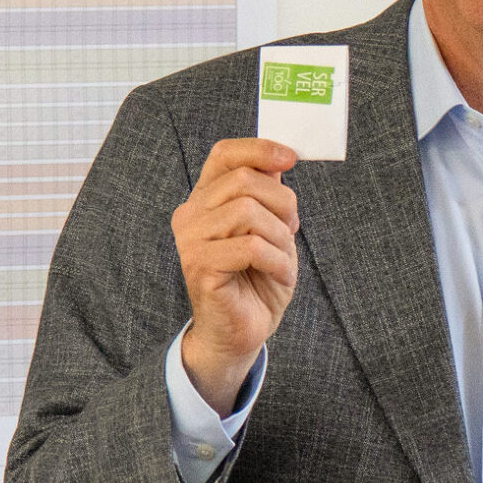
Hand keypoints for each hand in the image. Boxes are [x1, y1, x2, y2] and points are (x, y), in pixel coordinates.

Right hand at [173, 137, 300, 412]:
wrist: (240, 332)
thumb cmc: (256, 281)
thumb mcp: (271, 229)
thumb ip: (268, 194)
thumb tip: (280, 159)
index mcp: (205, 200)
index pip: (224, 154)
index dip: (259, 149)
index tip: (291, 159)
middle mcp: (190, 216)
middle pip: (244, 181)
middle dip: (281, 202)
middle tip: (291, 229)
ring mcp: (191, 241)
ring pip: (248, 211)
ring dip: (279, 235)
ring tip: (283, 256)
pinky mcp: (200, 267)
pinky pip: (249, 246)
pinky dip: (276, 260)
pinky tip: (278, 274)